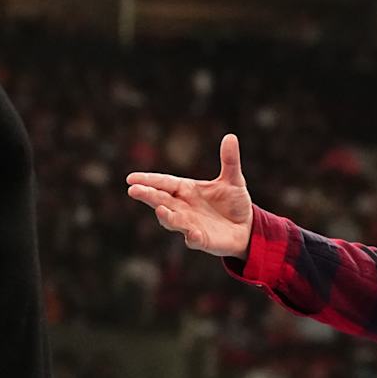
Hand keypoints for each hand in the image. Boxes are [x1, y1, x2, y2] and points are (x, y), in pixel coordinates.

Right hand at [126, 134, 254, 258]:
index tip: (131, 178)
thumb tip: (230, 136)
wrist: (245, 227)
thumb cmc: (233, 202)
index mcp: (186, 190)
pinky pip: (194, 240)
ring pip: (173, 221)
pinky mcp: (202, 240)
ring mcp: (191, 225)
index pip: (164, 183)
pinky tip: (193, 233)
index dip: (149, 180)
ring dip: (166, 216)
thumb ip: (229, 161)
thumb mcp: (233, 179)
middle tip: (133, 190)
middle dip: (148, 196)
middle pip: (161, 200)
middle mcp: (184, 207)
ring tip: (159, 209)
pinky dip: (193, 237)